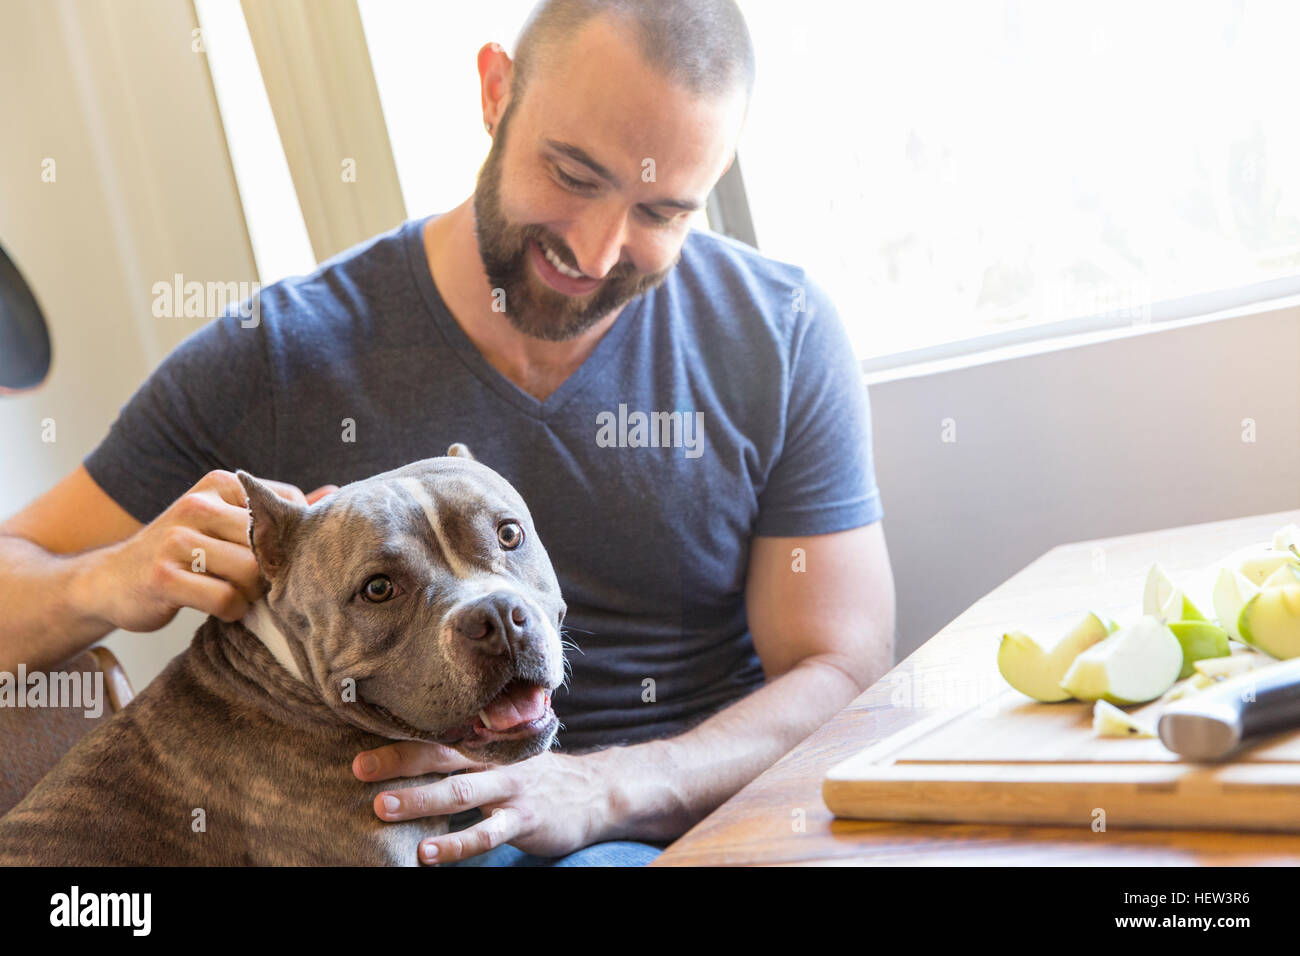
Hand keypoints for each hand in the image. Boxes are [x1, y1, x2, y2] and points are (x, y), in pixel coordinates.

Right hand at [89, 470, 337, 631]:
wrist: (112, 581)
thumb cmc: (186, 552)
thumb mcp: (228, 521)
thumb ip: (279, 510)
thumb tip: (335, 493)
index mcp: (221, 483)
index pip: (287, 510)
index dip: (288, 543)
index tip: (269, 557)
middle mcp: (198, 503)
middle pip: (271, 545)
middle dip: (271, 572)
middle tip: (253, 583)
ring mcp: (176, 539)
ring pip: (252, 573)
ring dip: (250, 594)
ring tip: (233, 593)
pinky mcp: (161, 576)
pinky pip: (225, 600)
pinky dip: (230, 611)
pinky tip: (217, 607)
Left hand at [353, 742, 614, 864]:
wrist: (598, 792)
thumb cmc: (541, 778)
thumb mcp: (507, 757)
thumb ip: (471, 755)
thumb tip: (419, 760)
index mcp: (487, 745)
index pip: (438, 737)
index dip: (400, 741)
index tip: (361, 747)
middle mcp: (495, 761)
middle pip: (442, 756)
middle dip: (399, 763)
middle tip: (359, 769)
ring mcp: (511, 789)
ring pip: (460, 791)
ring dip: (420, 799)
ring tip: (383, 808)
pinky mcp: (525, 819)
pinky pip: (486, 833)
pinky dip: (456, 843)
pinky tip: (428, 854)